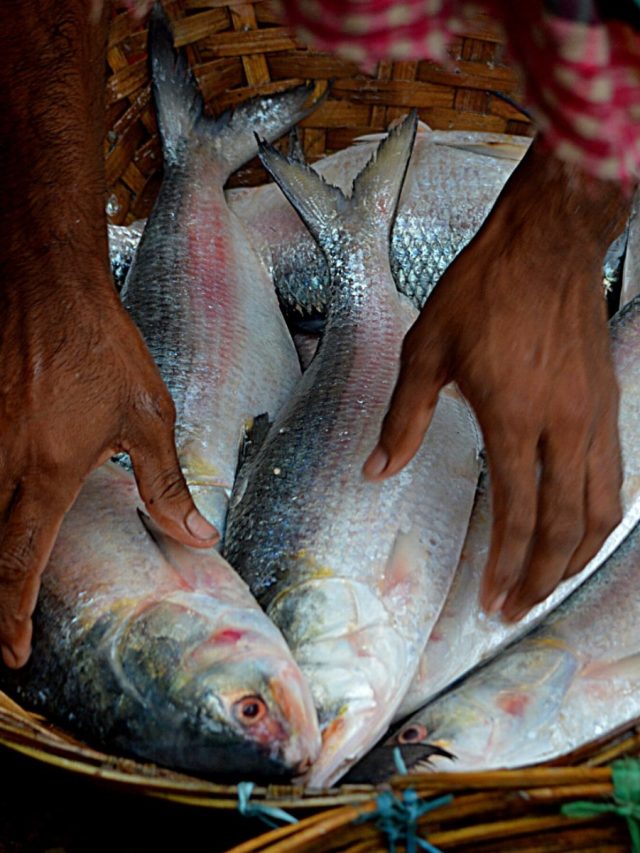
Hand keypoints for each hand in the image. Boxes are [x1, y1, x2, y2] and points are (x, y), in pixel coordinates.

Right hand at [0, 277, 218, 668]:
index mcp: (48, 472)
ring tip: (4, 583)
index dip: (13, 614)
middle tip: (3, 632)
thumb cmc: (102, 349)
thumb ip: (165, 485)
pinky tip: (4, 510)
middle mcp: (2, 461)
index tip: (14, 652)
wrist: (48, 287)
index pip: (19, 561)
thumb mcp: (147, 417)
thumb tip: (198, 536)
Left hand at [364, 140, 629, 620]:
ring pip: (601, 508)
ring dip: (577, 555)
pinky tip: (582, 527)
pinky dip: (600, 515)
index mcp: (513, 416)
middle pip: (564, 526)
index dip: (506, 565)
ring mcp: (594, 415)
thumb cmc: (482, 291)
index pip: (516, 514)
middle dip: (542, 577)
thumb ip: (404, 419)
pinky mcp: (608, 402)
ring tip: (552, 583)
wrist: (546, 243)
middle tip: (519, 608)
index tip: (492, 600)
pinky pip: (614, 475)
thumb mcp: (426, 351)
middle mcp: (562, 426)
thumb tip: (377, 471)